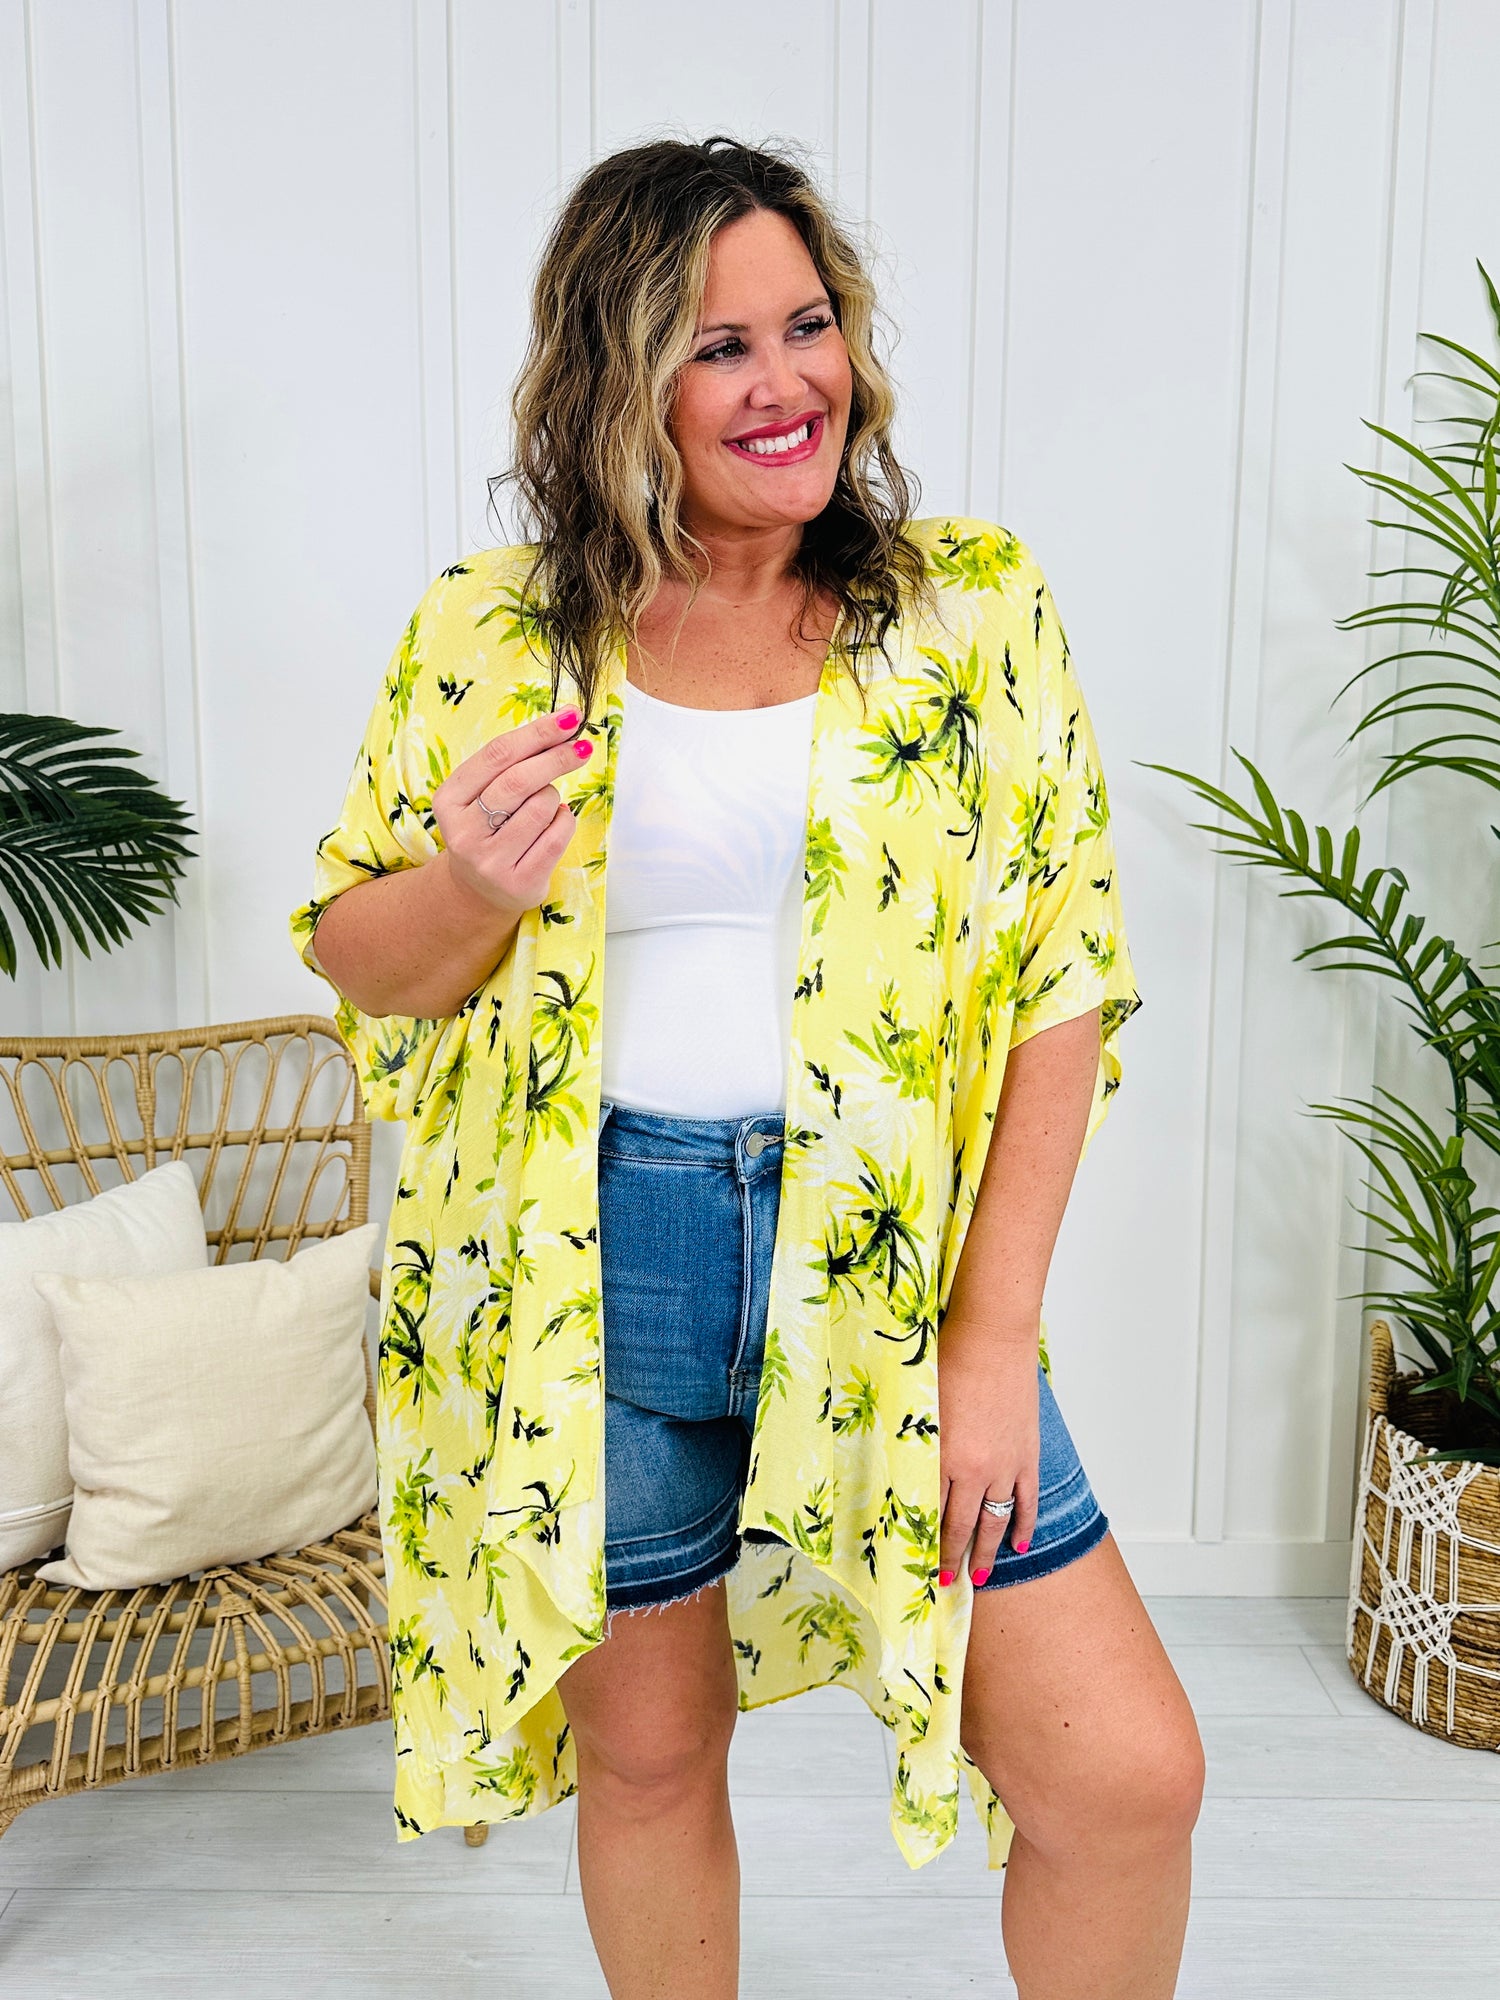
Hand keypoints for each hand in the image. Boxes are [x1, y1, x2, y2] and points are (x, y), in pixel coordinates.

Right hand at [432, 706, 592, 920]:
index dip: (536, 733)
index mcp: (449, 800)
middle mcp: (464, 832)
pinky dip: (564, 820)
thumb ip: (511, 763)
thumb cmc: (488, 828)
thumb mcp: (483, 794)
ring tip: (544, 804)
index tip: (569, 718)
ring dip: (554, 797)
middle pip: (518, 781)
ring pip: (541, 808)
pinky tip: (555, 821)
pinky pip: (556, 837)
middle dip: (557, 758)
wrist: (478, 891)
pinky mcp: (518, 883)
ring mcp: (490, 861)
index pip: (497, 756)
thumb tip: (564, 725)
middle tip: (583, 745)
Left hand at [936, 1315, 1040, 1586]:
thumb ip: (915, 1441)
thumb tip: (903, 1467)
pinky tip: (1020, 1543)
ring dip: (987, 1550)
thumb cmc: (949, 1358)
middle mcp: (975, 1469)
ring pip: (996, 1520)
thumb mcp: (920, 1404)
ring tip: (980, 1576)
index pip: (932, 1512)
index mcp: (943, 1457)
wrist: (993, 1336)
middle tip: (946, 1582)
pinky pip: (1027, 1499)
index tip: (920, 1567)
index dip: (927, 1543)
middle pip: (962, 1524)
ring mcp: (1006, 1463)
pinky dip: (1024, 1523)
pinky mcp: (1027, 1453)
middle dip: (953, 1556)